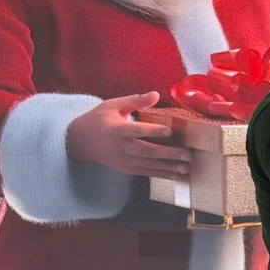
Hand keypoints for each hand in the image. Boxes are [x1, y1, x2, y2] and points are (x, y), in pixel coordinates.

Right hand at [66, 92, 190, 180]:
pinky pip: (146, 173)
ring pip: (149, 165)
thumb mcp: (113, 105)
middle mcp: (121, 147)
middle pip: (147, 151)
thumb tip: (156, 94)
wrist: (81, 142)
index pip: (137, 130)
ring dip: (169, 168)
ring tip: (187, 168)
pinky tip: (176, 175)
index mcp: (117, 130)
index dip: (153, 131)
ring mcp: (124, 161)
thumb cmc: (98, 119)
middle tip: (188, 154)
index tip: (170, 131)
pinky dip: (162, 175)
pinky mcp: (127, 169)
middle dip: (169, 154)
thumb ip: (135, 100)